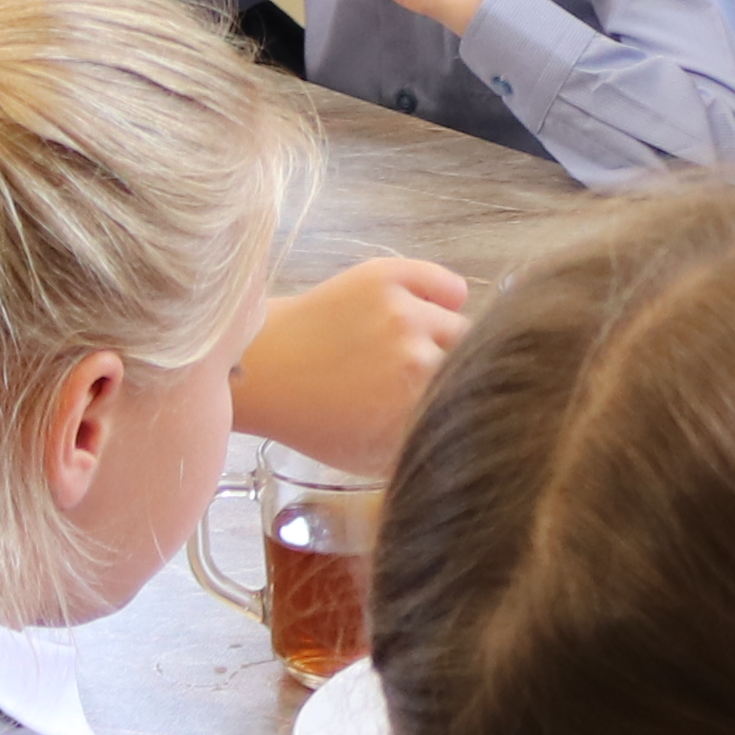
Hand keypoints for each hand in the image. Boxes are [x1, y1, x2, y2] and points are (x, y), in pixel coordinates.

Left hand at [233, 256, 473, 474]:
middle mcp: (418, 356)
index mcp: (416, 404)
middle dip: (454, 370)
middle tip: (424, 377)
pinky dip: (446, 293)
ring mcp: (402, 311)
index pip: (473, 397)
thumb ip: (425, 446)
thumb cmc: (313, 418)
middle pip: (471, 359)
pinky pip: (445, 283)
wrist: (261, 369)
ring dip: (444, 336)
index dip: (463, 402)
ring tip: (413, 346)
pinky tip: (431, 307)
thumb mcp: (373, 457)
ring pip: (459, 323)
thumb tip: (471, 438)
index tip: (447, 402)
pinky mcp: (385, 277)